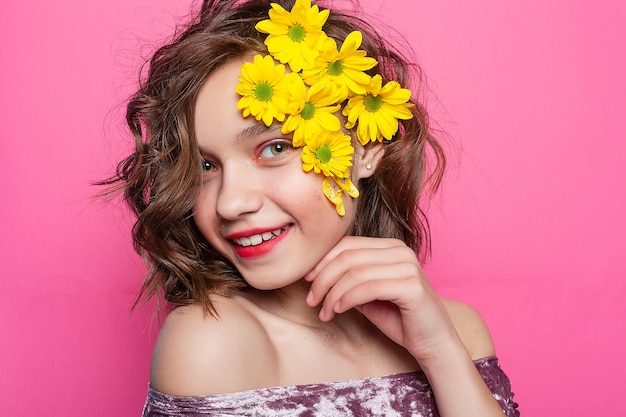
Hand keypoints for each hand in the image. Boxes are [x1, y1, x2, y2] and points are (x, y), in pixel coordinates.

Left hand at [305, 236, 461, 361]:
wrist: (433, 342)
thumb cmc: (400, 318)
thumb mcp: (367, 294)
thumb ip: (348, 280)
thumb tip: (314, 275)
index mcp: (390, 247)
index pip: (347, 244)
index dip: (323, 261)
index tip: (307, 280)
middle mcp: (401, 251)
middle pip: (348, 257)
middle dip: (323, 279)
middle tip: (311, 300)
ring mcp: (408, 266)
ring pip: (355, 273)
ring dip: (332, 294)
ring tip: (325, 312)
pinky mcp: (413, 286)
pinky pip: (368, 288)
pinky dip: (347, 299)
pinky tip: (339, 310)